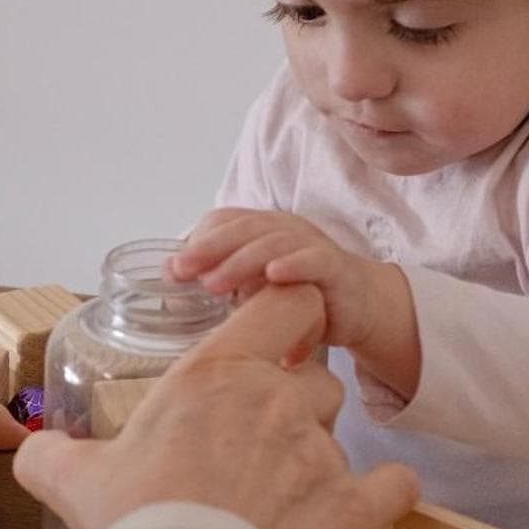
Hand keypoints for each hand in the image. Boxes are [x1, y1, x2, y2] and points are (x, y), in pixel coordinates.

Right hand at [11, 285, 418, 528]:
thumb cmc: (131, 525)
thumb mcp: (72, 478)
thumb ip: (51, 454)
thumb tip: (30, 450)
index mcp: (216, 374)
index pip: (285, 305)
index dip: (289, 313)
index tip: (278, 335)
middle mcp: (277, 400)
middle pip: (314, 379)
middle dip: (294, 405)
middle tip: (255, 448)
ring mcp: (322, 453)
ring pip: (341, 432)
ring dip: (322, 452)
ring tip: (285, 494)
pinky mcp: (354, 508)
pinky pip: (393, 485)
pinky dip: (382, 493)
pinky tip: (361, 505)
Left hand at [169, 208, 402, 353]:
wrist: (358, 307)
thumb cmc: (300, 293)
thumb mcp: (254, 289)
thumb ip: (218, 281)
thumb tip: (169, 283)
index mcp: (263, 229)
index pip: (225, 222)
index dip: (198, 241)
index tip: (173, 270)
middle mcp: (286, 229)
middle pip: (244, 228)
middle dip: (209, 248)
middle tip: (182, 272)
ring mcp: (312, 245)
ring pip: (274, 243)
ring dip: (241, 261)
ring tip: (214, 284)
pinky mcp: (337, 268)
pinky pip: (316, 261)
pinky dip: (295, 265)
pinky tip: (274, 274)